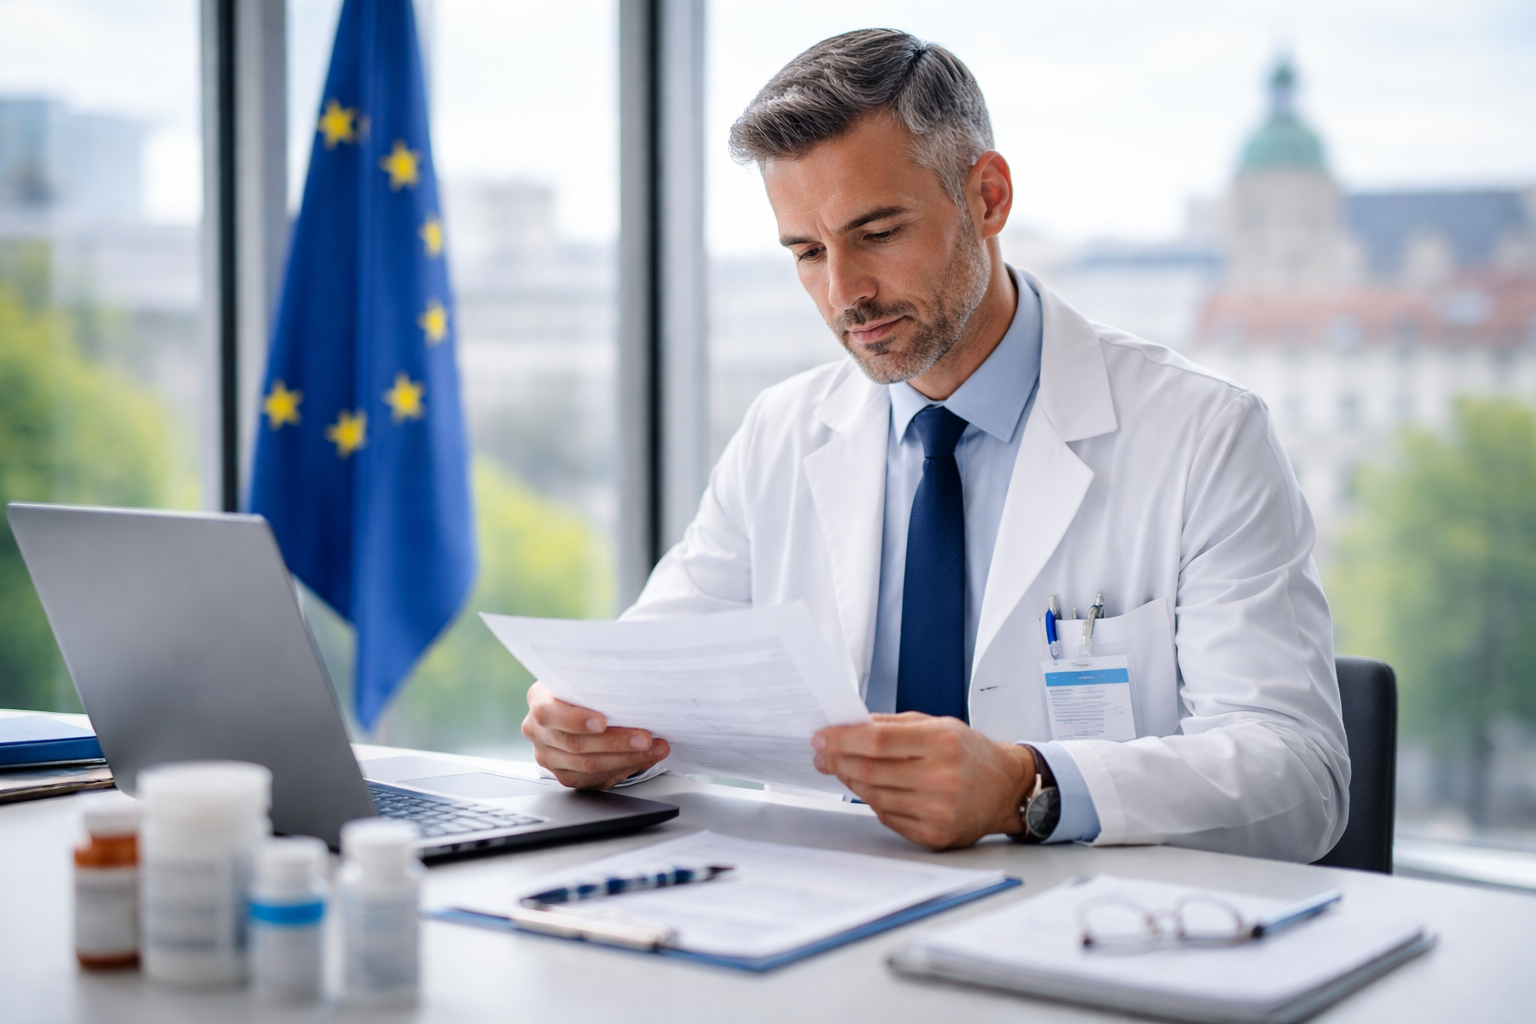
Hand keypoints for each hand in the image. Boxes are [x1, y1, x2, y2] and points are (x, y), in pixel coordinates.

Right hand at [521, 681, 669, 789]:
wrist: (574, 707)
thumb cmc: (581, 690)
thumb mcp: (583, 679)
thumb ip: (596, 684)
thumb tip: (633, 688)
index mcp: (539, 701)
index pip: (550, 713)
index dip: (576, 720)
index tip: (602, 723)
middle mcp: (538, 731)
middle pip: (576, 744)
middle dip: (616, 742)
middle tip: (645, 738)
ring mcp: (548, 756)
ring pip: (588, 765)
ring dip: (627, 758)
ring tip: (654, 749)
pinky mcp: (564, 775)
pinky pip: (595, 778)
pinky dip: (624, 768)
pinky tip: (643, 759)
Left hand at [812, 712, 1034, 849]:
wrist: (1006, 789)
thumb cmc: (971, 754)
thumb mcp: (939, 724)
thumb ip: (894, 724)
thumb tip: (850, 724)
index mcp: (941, 742)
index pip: (876, 740)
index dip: (842, 739)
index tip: (821, 738)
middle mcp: (940, 778)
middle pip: (870, 770)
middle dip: (837, 761)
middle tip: (822, 755)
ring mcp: (937, 810)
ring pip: (873, 795)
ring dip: (851, 781)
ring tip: (843, 769)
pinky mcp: (933, 834)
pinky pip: (887, 817)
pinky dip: (873, 801)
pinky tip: (872, 789)